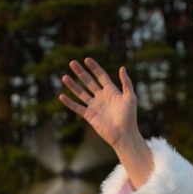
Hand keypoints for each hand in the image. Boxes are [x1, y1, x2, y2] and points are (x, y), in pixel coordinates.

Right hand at [59, 58, 152, 187]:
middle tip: (72, 63)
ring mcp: (94, 106)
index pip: (101, 76)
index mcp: (111, 91)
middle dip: (80, 72)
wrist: (123, 134)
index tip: (86, 59)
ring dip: (73, 85)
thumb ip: (126, 83)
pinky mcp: (89, 115)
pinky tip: (62, 96)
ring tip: (64, 77)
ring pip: (81, 93)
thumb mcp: (130, 97)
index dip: (94, 68)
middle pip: (88, 82)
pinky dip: (69, 102)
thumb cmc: (129, 116)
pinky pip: (77, 107)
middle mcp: (101, 97)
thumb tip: (122, 68)